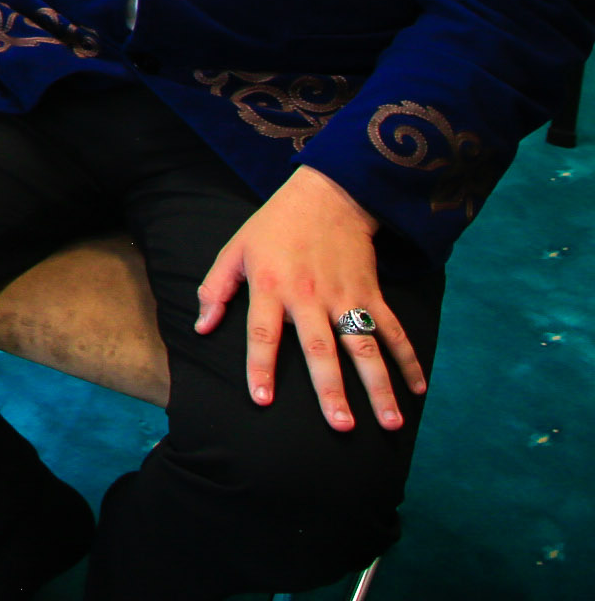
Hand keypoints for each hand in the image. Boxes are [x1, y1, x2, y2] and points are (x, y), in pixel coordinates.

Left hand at [195, 165, 425, 433]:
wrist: (327, 195)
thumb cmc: (275, 226)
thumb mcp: (235, 249)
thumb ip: (216, 288)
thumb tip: (202, 328)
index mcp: (270, 287)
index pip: (262, 334)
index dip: (261, 367)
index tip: (262, 401)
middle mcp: (309, 297)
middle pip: (321, 349)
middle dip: (331, 389)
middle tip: (340, 426)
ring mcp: (345, 297)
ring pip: (364, 347)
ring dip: (379, 386)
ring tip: (390, 423)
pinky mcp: (371, 293)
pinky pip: (392, 331)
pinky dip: (408, 360)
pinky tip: (419, 391)